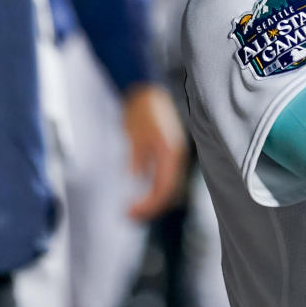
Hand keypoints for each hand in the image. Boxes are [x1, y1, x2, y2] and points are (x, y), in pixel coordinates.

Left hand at [122, 83, 187, 220]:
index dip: (148, 205)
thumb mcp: (134, 136)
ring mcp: (174, 153)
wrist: (147, 91)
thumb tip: (135, 180)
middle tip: (129, 215)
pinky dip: (155, 187)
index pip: (163, 189)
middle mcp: (176, 156)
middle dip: (151, 206)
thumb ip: (136, 160)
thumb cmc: (140, 111)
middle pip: (169, 191)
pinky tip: (141, 190)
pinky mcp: (168, 150)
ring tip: (134, 207)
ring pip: (168, 185)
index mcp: (170, 153)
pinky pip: (165, 175)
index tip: (129, 212)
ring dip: (153, 198)